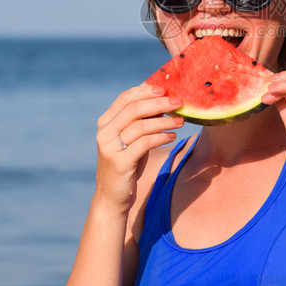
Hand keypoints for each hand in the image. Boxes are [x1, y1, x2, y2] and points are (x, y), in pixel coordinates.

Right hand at [94, 84, 183, 212]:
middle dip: (159, 103)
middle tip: (178, 102)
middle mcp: (104, 132)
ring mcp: (109, 147)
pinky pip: (144, 143)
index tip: (165, 88)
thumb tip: (163, 101)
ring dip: (164, 121)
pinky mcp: (119, 162)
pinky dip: (161, 137)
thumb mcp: (132, 139)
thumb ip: (141, 120)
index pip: (125, 98)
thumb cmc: (127, 164)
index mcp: (106, 122)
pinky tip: (172, 137)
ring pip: (140, 125)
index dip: (145, 90)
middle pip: (134, 108)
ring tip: (181, 121)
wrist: (112, 197)